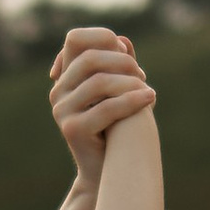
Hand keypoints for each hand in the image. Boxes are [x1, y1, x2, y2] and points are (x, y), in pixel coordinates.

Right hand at [49, 25, 155, 179]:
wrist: (108, 171)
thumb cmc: (116, 129)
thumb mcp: (119, 92)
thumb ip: (120, 67)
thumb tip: (124, 41)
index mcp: (66, 78)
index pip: (75, 39)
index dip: (101, 37)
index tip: (125, 53)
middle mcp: (58, 91)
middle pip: (88, 59)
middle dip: (121, 62)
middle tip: (142, 75)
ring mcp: (61, 110)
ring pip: (98, 83)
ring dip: (130, 83)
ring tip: (149, 89)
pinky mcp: (72, 129)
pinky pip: (105, 108)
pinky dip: (132, 100)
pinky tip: (151, 98)